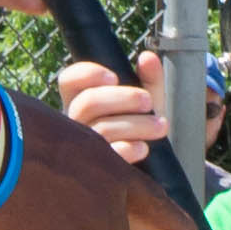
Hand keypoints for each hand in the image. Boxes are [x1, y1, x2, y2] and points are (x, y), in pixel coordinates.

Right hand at [50, 55, 168, 159]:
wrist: (148, 169)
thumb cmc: (139, 127)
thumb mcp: (146, 100)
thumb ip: (149, 78)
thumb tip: (148, 57)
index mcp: (80, 99)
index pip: (69, 80)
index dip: (87, 74)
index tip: (115, 76)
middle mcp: (75, 123)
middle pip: (87, 103)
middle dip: (122, 98)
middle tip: (148, 102)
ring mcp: (82, 148)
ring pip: (100, 129)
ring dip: (136, 124)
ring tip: (160, 125)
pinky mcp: (95, 171)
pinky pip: (107, 157)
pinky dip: (128, 149)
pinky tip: (143, 147)